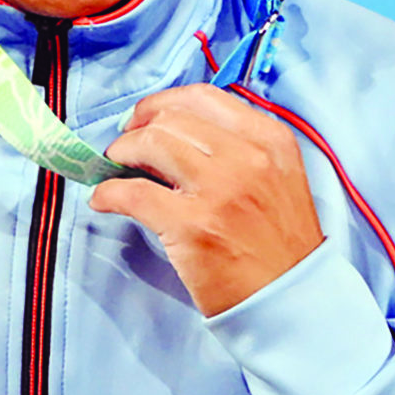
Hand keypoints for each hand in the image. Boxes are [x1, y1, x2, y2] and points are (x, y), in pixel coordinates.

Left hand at [89, 85, 324, 316]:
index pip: (202, 96)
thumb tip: (172, 132)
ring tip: (115, 169)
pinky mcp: (192, 226)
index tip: (144, 119)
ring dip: (121, 153)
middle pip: (171, 118)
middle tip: (124, 148)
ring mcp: (219, 190)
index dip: (161, 103)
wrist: (290, 298)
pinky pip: (132, 193)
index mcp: (270, 140)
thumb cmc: (280, 243)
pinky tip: (105, 200)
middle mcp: (248, 157)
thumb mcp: (278, 177)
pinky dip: (108, 192)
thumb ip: (240, 147)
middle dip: (137, 129)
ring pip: (149, 144)